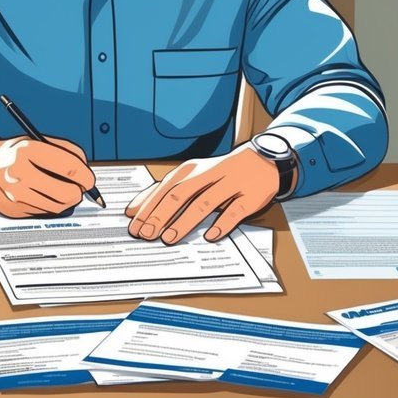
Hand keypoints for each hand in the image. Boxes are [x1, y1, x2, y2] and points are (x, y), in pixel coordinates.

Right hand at [0, 137, 94, 217]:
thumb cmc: (14, 153)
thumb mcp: (37, 141)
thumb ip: (65, 150)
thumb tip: (85, 169)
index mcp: (28, 150)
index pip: (69, 167)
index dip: (85, 176)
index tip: (89, 179)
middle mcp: (21, 173)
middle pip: (66, 193)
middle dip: (78, 192)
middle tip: (78, 189)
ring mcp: (17, 195)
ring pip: (58, 207)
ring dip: (66, 201)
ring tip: (62, 190)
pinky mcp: (15, 210)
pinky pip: (44, 212)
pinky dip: (49, 206)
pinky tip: (41, 195)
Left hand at [126, 145, 281, 242]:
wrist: (262, 159)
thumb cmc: (221, 172)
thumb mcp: (192, 175)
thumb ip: (163, 190)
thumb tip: (134, 209)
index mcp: (192, 169)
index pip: (165, 188)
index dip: (148, 207)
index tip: (135, 225)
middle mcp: (209, 174)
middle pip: (180, 193)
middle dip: (161, 214)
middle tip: (147, 234)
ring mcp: (231, 183)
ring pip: (204, 202)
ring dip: (185, 221)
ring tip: (169, 238)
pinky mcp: (251, 195)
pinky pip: (235, 210)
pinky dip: (222, 223)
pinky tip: (210, 236)